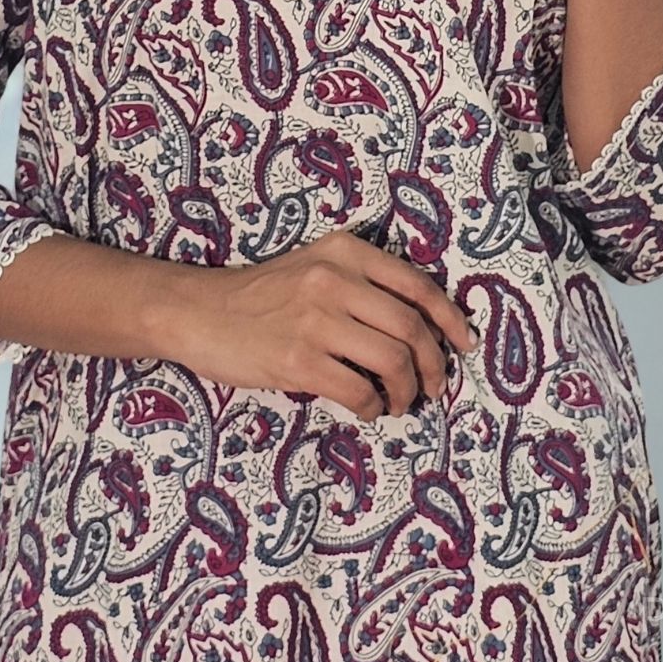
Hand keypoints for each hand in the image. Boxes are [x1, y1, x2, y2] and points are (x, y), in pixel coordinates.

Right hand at [175, 229, 479, 421]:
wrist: (199, 311)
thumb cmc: (260, 294)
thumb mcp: (313, 264)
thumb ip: (360, 281)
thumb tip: (418, 326)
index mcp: (344, 252)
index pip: (417, 285)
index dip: (449, 320)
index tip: (463, 345)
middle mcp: (334, 279)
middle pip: (411, 327)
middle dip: (433, 364)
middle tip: (434, 387)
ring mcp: (315, 320)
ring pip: (392, 360)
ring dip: (406, 391)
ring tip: (399, 402)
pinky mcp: (297, 360)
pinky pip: (358, 390)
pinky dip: (373, 407)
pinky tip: (367, 409)